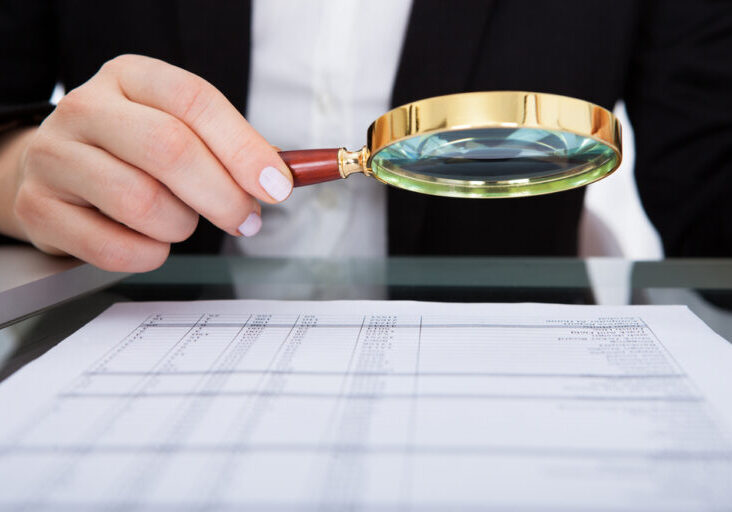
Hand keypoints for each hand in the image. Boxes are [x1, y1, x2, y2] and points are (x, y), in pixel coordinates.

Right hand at [11, 54, 291, 270]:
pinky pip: (112, 248)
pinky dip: (147, 255)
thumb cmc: (133, 153)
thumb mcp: (179, 129)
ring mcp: (54, 157)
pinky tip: (149, 242)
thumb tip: (281, 177)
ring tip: (181, 222)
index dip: (244, 148)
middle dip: (222, 195)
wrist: (58, 171)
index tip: (277, 186)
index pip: (195, 101)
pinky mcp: (39, 208)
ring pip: (140, 202)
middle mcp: (86, 108)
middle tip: (245, 220)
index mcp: (130, 78)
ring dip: (180, 226)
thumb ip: (230, 149)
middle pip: (169, 149)